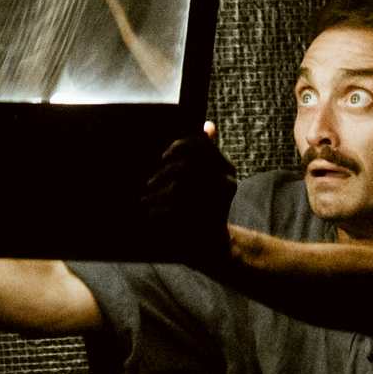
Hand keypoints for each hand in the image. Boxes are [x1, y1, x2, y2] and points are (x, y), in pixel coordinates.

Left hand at [141, 121, 236, 263]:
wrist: (213, 246)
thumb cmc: (203, 207)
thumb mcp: (208, 178)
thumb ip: (205, 154)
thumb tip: (208, 127)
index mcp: (227, 170)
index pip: (202, 146)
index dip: (179, 147)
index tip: (163, 157)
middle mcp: (227, 183)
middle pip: (186, 167)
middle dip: (162, 174)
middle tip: (149, 183)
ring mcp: (217, 203)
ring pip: (177, 189)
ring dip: (156, 194)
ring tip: (146, 200)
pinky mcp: (204, 222)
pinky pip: (173, 211)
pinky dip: (157, 212)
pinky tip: (150, 214)